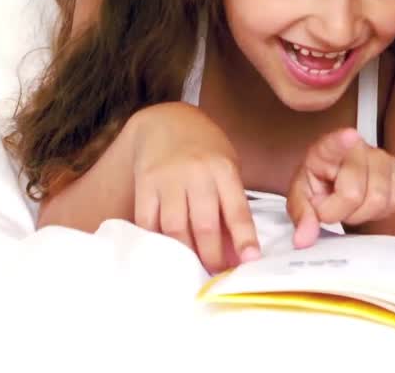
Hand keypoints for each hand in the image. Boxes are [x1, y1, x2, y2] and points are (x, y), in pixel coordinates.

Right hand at [128, 102, 259, 272]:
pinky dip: (158, 241)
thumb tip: (236, 251)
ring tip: (195, 267)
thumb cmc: (205, 149)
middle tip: (218, 273)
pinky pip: (149, 222)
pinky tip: (167, 251)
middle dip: (213, 256)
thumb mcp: (227, 167)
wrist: (166, 121)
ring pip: (175, 228)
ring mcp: (168, 179)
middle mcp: (196, 173)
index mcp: (223, 168)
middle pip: (205, 225)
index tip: (250, 261)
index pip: (237, 209)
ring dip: (186, 253)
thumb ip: (231, 205)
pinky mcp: (144, 184)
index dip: (244, 238)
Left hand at [287, 128, 394, 248]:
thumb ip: (301, 216)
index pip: (334, 145)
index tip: (350, 135)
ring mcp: (382, 157)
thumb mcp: (301, 200)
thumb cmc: (319, 187)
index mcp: (325, 151)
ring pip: (378, 200)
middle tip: (332, 207)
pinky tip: (367, 205)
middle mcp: (357, 148)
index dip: (342, 142)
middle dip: (339, 212)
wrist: (339, 183)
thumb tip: (304, 240)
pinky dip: (380, 213)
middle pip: (353, 194)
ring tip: (349, 206)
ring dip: (360, 214)